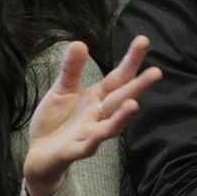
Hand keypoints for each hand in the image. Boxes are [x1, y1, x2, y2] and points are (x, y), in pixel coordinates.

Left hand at [22, 37, 160, 195]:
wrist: (39, 155)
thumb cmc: (55, 122)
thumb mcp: (61, 91)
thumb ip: (71, 69)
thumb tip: (80, 42)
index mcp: (97, 98)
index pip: (118, 77)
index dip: (130, 61)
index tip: (143, 40)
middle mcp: (99, 115)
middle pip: (121, 99)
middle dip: (139, 87)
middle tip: (157, 72)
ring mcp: (90, 134)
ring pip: (110, 126)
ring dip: (122, 117)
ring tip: (134, 105)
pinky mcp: (75, 151)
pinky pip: (86, 147)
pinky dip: (93, 141)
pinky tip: (99, 134)